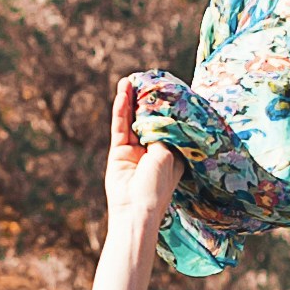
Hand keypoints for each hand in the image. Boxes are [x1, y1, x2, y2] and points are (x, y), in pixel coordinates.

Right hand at [105, 74, 183, 233]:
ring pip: (132, 120)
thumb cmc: (158, 187)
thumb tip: (155, 109)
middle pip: (148, 119)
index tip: (166, 87)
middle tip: (145, 77)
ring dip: (130, 100)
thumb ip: (161, 131)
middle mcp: (153, 150)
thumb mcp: (167, 155)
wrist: (136, 212)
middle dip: (146, 99)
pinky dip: (120, 110)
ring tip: (129, 80)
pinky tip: (122, 94)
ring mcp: (134, 150)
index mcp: (171, 153)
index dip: (166, 106)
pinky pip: (120, 127)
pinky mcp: (118, 152)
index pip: (168, 124)